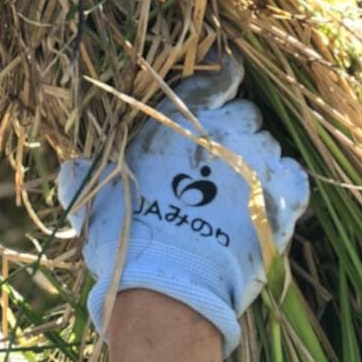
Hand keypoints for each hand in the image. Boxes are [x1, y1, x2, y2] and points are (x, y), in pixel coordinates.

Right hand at [58, 56, 309, 355]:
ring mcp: (253, 163)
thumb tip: (70, 167)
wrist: (168, 286)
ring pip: (266, 146)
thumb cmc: (124, 241)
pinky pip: (291, 175)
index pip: (206, 82)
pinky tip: (261, 201)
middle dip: (230, 131)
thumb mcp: (90, 203)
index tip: (225, 75)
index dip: (219, 75)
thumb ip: (81, 176)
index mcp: (170, 126)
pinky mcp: (280, 197)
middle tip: (213, 162)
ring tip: (234, 192)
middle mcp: (217, 133)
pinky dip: (279, 184)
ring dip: (253, 161)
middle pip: (240, 114)